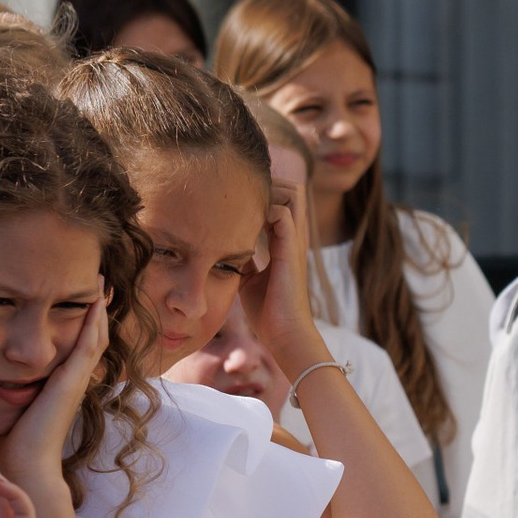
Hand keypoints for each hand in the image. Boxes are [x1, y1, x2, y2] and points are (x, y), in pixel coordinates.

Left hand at [0, 284, 108, 498]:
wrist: (28, 463)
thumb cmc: (19, 438)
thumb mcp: (20, 402)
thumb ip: (20, 384)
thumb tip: (2, 372)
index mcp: (63, 380)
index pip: (78, 342)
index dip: (83, 318)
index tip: (81, 294)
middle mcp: (76, 377)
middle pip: (94, 333)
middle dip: (97, 306)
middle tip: (98, 278)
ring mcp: (78, 378)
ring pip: (96, 334)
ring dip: (99, 306)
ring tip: (99, 281)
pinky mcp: (73, 381)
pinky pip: (88, 344)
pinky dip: (93, 321)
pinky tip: (94, 301)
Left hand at [242, 193, 320, 380]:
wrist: (284, 333)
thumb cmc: (267, 311)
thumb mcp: (248, 278)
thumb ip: (242, 259)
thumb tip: (223, 248)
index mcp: (284, 241)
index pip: (280, 200)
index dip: (261, 192)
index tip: (233, 194)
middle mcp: (293, 236)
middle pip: (290, 188)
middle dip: (266, 184)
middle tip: (236, 193)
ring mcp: (294, 240)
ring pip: (292, 193)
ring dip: (268, 192)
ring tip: (240, 203)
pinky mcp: (290, 249)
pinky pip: (283, 213)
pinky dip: (264, 209)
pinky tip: (240, 222)